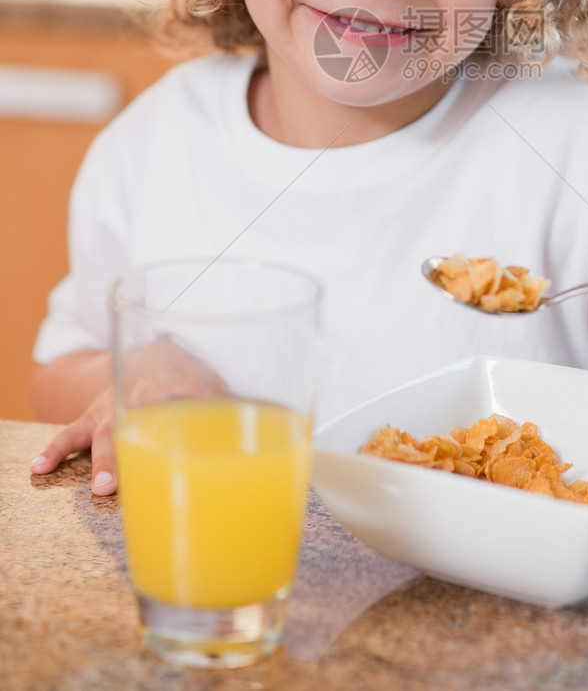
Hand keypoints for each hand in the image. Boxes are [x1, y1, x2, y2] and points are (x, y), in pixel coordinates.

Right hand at [31, 340, 227, 496]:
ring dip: (104, 460)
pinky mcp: (94, 417)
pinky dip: (55, 450)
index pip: (192, 399)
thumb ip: (240, 411)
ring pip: (106, 433)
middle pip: (145, 423)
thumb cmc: (191, 380)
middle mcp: (145, 398)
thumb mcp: (217, 386)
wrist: (151, 355)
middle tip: (152, 475)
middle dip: (145, 451)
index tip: (203, 440)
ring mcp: (116, 408)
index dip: (198, 414)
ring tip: (102, 488)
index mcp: (183, 387)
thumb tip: (291, 437)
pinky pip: (70, 433)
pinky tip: (40, 468)